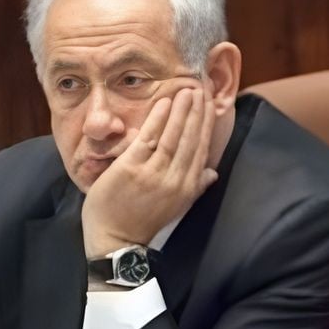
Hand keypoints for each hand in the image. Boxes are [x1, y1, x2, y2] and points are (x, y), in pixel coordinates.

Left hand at [81, 87, 218, 258]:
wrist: (115, 240)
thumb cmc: (142, 221)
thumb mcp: (175, 206)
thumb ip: (195, 186)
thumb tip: (213, 172)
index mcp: (186, 187)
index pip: (200, 148)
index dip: (206, 124)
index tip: (210, 103)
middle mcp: (173, 179)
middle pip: (189, 139)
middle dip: (197, 112)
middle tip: (201, 87)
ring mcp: (152, 174)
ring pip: (172, 136)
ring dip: (181, 111)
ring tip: (187, 90)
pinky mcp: (131, 169)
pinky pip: (148, 139)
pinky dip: (157, 119)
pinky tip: (163, 102)